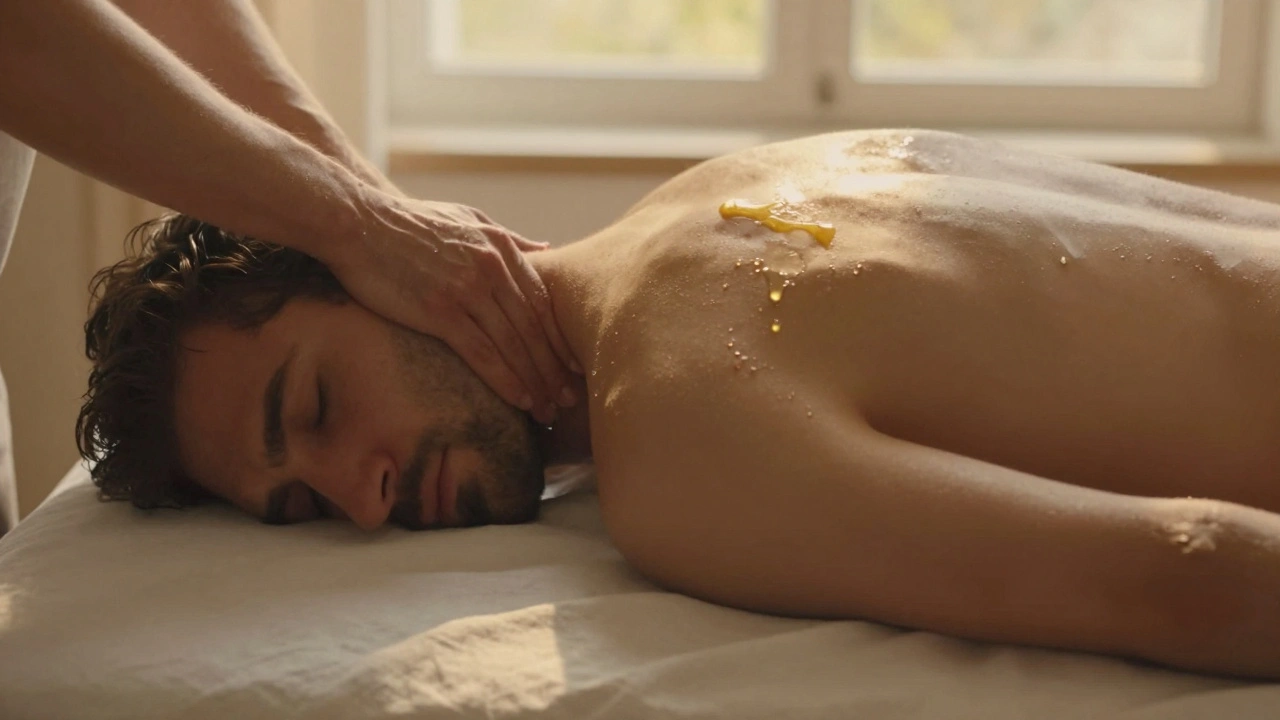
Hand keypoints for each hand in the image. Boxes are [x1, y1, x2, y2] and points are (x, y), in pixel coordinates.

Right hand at [331, 197, 579, 424]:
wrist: (358, 222)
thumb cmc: (410, 221)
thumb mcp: (468, 218)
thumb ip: (509, 237)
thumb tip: (547, 249)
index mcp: (501, 248)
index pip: (543, 302)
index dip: (561, 338)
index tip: (575, 365)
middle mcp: (492, 269)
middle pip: (534, 329)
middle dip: (555, 368)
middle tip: (569, 400)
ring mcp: (467, 290)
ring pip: (514, 345)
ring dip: (535, 382)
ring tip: (549, 410)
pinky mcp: (440, 311)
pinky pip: (483, 354)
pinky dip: (506, 380)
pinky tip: (520, 401)